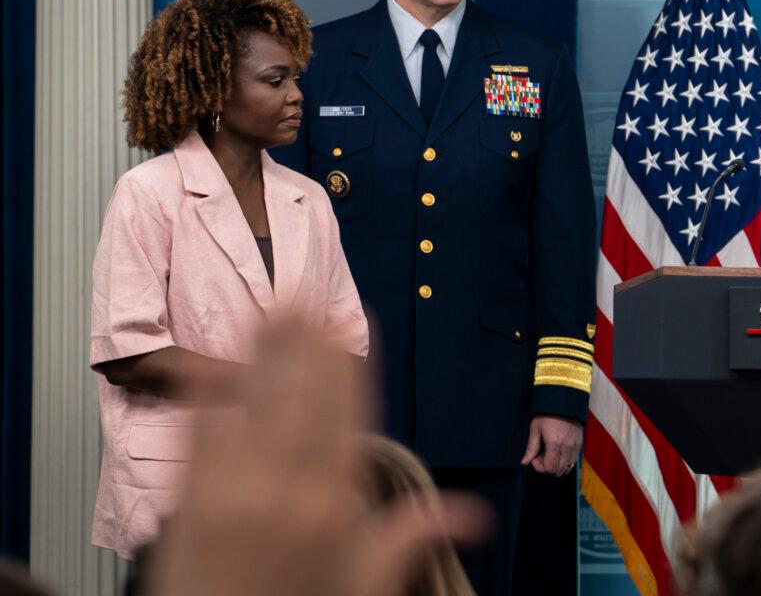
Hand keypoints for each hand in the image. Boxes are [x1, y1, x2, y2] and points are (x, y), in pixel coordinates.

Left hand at [148, 315, 487, 595]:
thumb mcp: (368, 585)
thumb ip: (414, 536)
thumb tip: (474, 515)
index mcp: (335, 505)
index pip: (346, 414)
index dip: (344, 365)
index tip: (345, 328)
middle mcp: (286, 489)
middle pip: (299, 397)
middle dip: (301, 343)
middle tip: (302, 294)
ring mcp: (232, 492)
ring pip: (252, 405)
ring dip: (259, 353)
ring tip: (267, 308)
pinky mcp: (187, 503)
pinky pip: (199, 436)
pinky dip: (205, 398)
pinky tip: (209, 365)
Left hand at [521, 415, 582, 475]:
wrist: (563, 401)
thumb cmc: (547, 413)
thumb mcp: (535, 429)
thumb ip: (531, 448)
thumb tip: (524, 462)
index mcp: (555, 444)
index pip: (549, 468)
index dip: (539, 466)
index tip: (535, 456)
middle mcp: (567, 448)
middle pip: (558, 471)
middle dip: (547, 467)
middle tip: (541, 455)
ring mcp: (575, 446)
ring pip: (567, 468)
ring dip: (557, 465)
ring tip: (550, 453)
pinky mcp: (579, 444)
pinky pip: (573, 460)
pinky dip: (565, 461)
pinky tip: (558, 451)